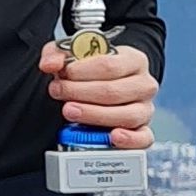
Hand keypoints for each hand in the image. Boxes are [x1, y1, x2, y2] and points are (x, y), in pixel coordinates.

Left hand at [39, 41, 157, 146]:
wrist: (98, 86)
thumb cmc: (87, 70)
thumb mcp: (71, 55)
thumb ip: (56, 55)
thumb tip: (49, 65)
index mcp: (133, 60)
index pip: (110, 65)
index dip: (82, 71)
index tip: (63, 74)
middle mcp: (144, 85)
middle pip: (114, 92)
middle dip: (80, 93)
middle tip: (58, 92)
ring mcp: (145, 109)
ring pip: (127, 115)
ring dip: (94, 115)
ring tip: (69, 111)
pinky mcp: (143, 130)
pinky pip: (144, 138)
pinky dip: (130, 139)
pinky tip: (113, 136)